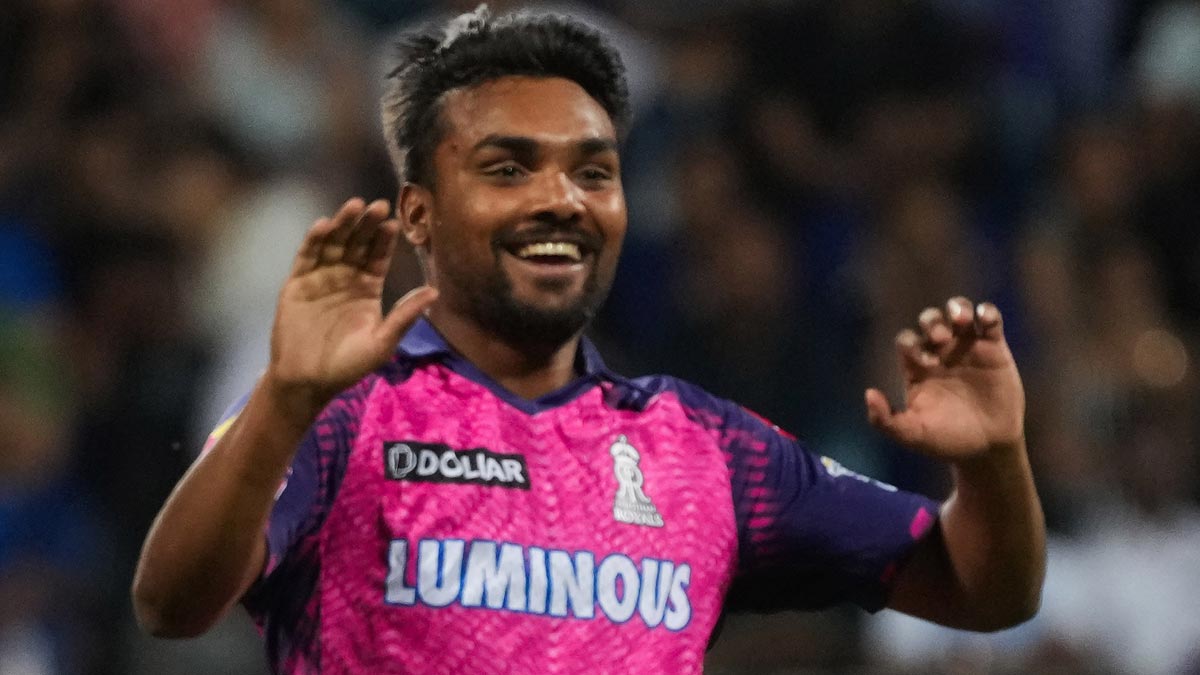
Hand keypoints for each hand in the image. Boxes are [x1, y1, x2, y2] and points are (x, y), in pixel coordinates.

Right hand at [266, 198, 437, 415]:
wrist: (308, 381)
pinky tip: (323, 226)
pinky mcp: (297, 283)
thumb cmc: (348, 365)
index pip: (378, 256)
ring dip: (343, 224)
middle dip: (367, 224)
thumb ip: (404, 316)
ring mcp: (321, 277)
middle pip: (358, 243)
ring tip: (354, 206)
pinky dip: (314, 241)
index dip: (385, 239)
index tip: (395, 221)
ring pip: (334, 244)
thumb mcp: (382, 342)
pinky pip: (306, 257)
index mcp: (368, 288)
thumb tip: (435, 291)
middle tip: (378, 205)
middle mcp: (346, 277)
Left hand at [865, 297, 1023, 460]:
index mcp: (917, 367)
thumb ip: (885, 420)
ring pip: (958, 311)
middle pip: (930, 320)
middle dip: (932, 323)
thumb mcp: (912, 435)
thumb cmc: (946, 440)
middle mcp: (940, 352)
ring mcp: (967, 347)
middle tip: (941, 340)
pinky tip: (985, 320)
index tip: (926, 363)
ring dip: (957, 308)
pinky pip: (990, 319)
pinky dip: (987, 312)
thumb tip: (869, 394)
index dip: (912, 344)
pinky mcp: (994, 348)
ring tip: (962, 321)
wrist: (987, 448)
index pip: (907, 340)